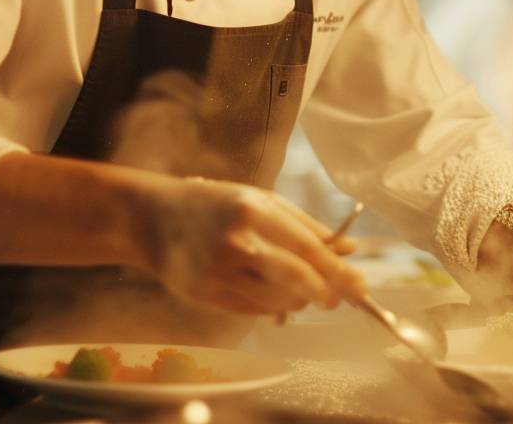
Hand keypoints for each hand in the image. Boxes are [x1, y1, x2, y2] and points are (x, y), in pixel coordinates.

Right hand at [142, 177, 364, 316]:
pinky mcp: (205, 294)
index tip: (359, 284)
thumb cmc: (216, 204)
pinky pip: (253, 310)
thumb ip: (306, 225)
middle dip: (325, 293)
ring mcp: (218, 271)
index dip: (337, 271)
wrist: (153, 217)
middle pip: (296, 279)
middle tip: (337, 298)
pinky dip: (272, 307)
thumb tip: (349, 249)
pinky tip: (272, 294)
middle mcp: (236, 241)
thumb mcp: (262, 201)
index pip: (307, 248)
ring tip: (302, 290)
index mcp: (253, 210)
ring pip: (277, 301)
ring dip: (299, 301)